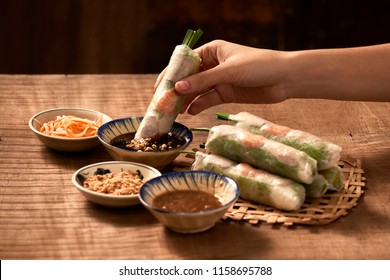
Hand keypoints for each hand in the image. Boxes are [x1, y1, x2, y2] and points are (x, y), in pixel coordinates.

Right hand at [173, 40, 288, 113]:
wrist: (284, 79)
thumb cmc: (258, 66)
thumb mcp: (228, 71)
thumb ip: (203, 81)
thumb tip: (177, 88)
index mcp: (212, 51)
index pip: (186, 62)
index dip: (172, 74)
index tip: (161, 87)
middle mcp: (213, 65)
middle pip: (189, 77)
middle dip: (177, 89)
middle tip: (164, 102)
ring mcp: (219, 80)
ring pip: (197, 90)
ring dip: (186, 99)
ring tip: (175, 111)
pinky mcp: (226, 93)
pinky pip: (208, 99)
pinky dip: (199, 105)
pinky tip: (191, 112)